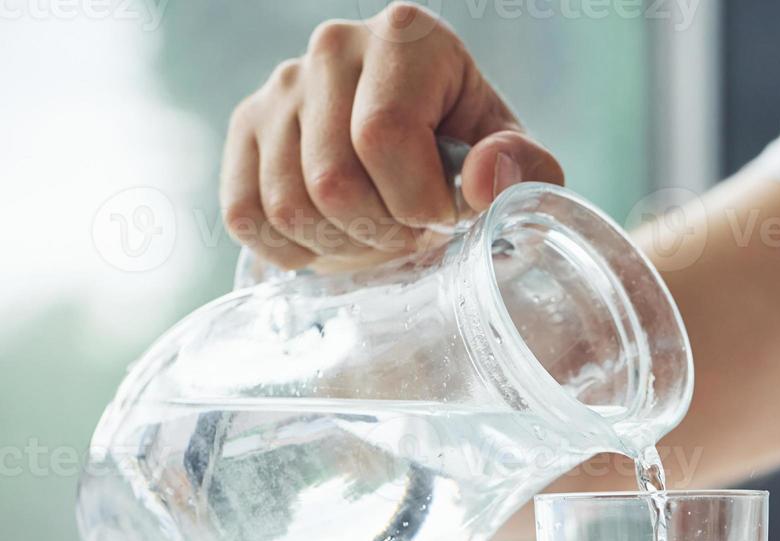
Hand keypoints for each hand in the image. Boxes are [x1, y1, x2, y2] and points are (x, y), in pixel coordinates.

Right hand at [221, 3, 562, 271]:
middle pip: (333, 180)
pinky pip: (246, 215)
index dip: (416, 200)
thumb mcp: (509, 154)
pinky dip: (291, 250)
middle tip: (409, 231)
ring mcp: (279, 87)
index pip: (385, 135)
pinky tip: (331, 238)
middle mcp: (334, 48)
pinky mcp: (244, 126)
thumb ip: (520, 166)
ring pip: (289, 205)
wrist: (417, 150)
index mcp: (406, 36)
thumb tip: (482, 180)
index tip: (442, 214)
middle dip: (381, 231)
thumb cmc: (466, 149)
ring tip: (375, 232)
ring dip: (340, 244)